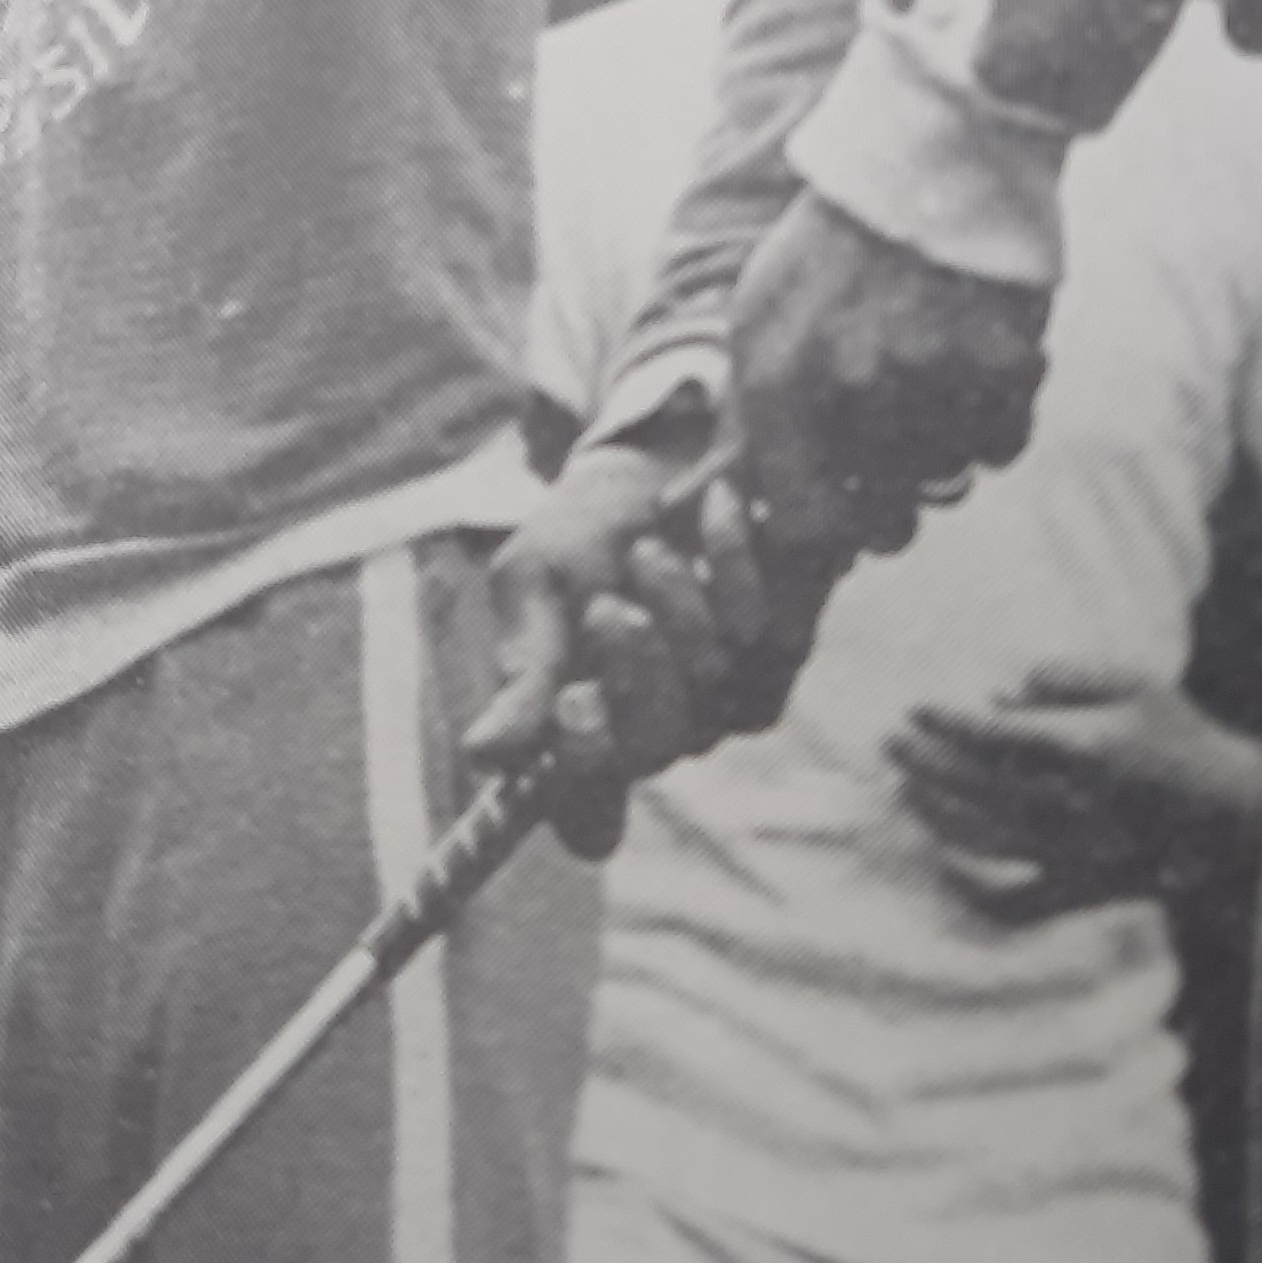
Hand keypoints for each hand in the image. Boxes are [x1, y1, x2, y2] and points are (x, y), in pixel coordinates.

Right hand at [466, 438, 831, 861]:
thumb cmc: (585, 527)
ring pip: (710, 697)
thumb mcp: (537, 578)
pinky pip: (766, 642)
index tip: (572, 700)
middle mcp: (650, 728)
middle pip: (651, 749)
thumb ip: (524, 662)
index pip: (583, 808)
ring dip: (679, 612)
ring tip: (649, 545)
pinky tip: (715, 515)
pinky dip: (733, 572)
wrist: (666, 454)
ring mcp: (717, 699)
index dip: (582, 767)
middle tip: (610, 606)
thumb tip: (484, 754)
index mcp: (579, 725)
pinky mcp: (777, 656)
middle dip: (633, 672)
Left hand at [730, 187, 1050, 558]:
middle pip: (888, 521)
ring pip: (948, 480)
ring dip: (946, 450)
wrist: (930, 157)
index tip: (845, 510)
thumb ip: (749, 415)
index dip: (829, 532)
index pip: (803, 526)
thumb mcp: (759, 315)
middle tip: (901, 454)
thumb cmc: (833, 246)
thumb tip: (727, 501)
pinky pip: (1003, 446)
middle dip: (896, 502)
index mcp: (779, 382)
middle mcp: (850, 390)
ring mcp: (930, 378)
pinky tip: (978, 368)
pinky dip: (997, 422)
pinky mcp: (1001, 363)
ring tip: (936, 379)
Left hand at [891, 671, 1261, 927]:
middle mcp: (1066, 806)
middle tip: (891, 741)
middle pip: (974, 786)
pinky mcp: (1079, 887)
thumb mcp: (1136, 684)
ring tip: (905, 787)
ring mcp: (1070, 853)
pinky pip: (1016, 897)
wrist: (1236, 821)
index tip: (915, 708)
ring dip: (935, 811)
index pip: (990, 737)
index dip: (945, 723)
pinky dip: (974, 887)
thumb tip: (1001, 690)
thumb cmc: (1184, 740)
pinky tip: (944, 867)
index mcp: (1079, 751)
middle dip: (925, 763)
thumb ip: (1067, 677)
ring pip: (981, 837)